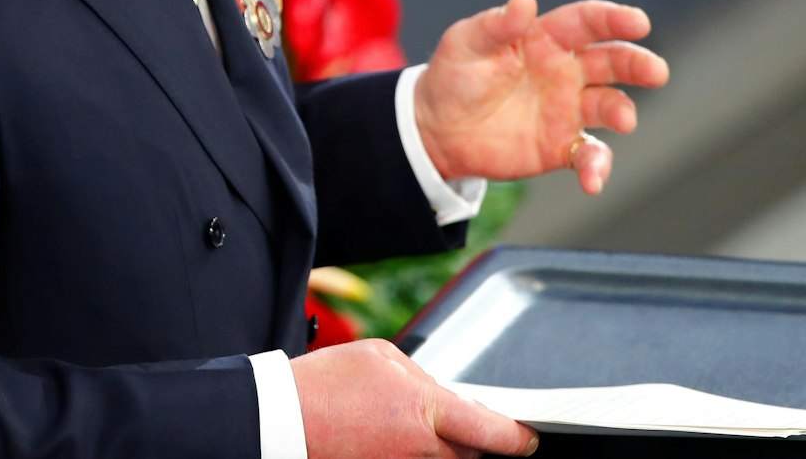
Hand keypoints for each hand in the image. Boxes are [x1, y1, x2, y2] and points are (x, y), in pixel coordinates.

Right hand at [292, 339, 537, 457]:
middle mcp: (421, 451)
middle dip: (467, 436)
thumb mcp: (381, 357)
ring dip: (437, 447)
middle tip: (449, 417)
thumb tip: (442, 396)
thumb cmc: (324, 385)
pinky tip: (388, 435)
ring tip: (402, 423)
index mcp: (425, 410)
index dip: (516, 437)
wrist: (278, 421)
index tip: (527, 438)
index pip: (491, 432)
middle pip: (470, 452)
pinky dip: (413, 453)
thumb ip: (422, 377)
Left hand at [414, 0, 668, 193]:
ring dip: (623, 112)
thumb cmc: (453, 76)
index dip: (614, 19)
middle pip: (612, 61)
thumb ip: (496, 25)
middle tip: (656, 72)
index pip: (587, 22)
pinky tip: (593, 180)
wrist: (437, 130)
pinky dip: (597, 167)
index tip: (639, 23)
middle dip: (637, 64)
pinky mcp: (561, 146)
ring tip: (625, 121)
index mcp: (546, 38)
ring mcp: (567, 109)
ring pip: (610, 105)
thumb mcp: (465, 44)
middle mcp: (566, 70)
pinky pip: (589, 154)